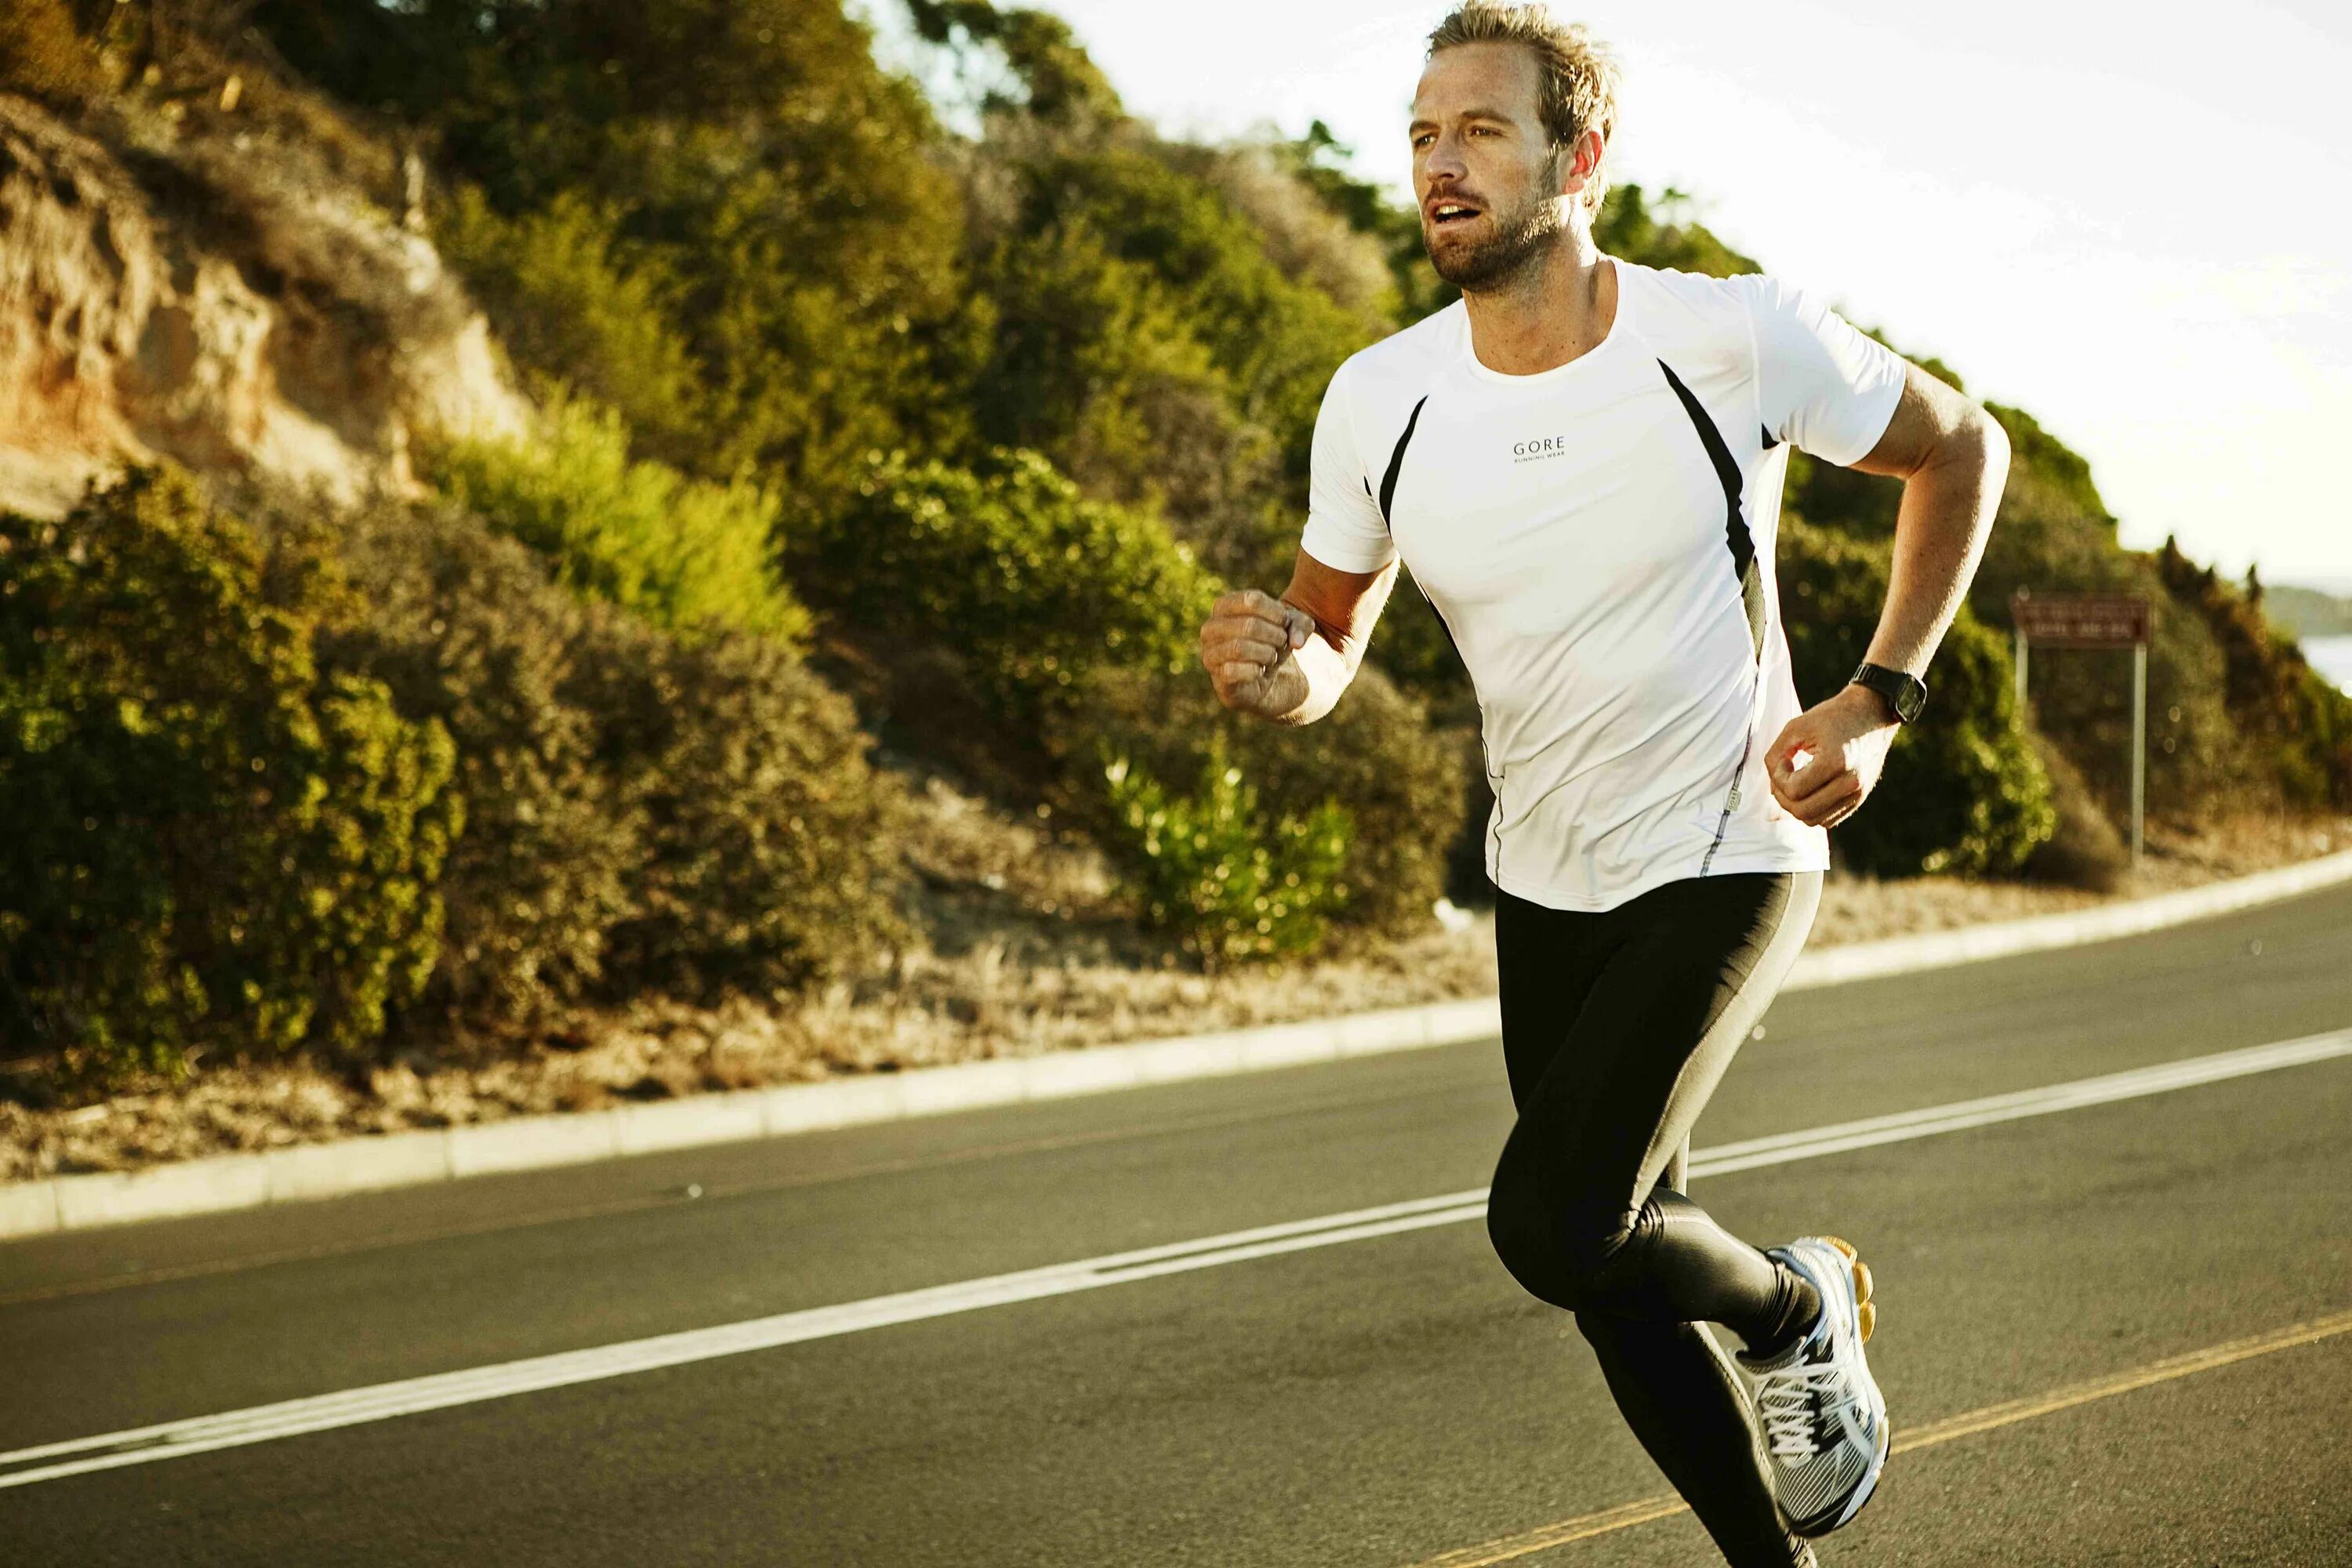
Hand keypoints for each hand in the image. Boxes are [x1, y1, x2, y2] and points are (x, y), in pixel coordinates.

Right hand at [1200, 589, 1315, 716]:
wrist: (1264, 673)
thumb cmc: (1273, 640)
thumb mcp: (1293, 625)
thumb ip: (1301, 624)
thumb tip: (1296, 642)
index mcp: (1224, 606)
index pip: (1251, 600)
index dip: (1276, 612)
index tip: (1284, 621)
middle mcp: (1210, 628)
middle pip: (1248, 625)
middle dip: (1274, 635)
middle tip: (1282, 641)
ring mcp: (1210, 654)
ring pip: (1239, 648)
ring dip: (1266, 653)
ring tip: (1272, 656)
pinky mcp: (1216, 678)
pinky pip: (1232, 671)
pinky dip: (1255, 671)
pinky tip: (1259, 670)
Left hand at [1764, 685, 1900, 828]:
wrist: (1871, 713)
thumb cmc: (1832, 716)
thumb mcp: (1797, 727)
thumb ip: (1775, 754)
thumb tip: (1772, 784)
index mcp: (1835, 762)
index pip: (1794, 790)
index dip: (1778, 778)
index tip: (1785, 760)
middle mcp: (1851, 783)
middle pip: (1803, 811)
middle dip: (1783, 797)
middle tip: (1782, 778)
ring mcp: (1858, 794)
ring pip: (1814, 821)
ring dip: (1796, 807)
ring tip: (1794, 785)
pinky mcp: (1860, 799)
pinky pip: (1828, 819)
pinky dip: (1813, 810)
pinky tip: (1810, 789)